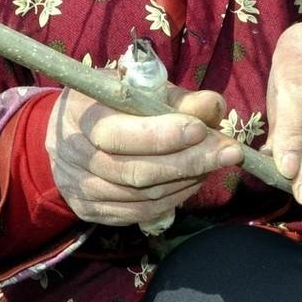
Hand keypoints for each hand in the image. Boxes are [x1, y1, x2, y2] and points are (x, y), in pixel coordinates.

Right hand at [46, 85, 242, 226]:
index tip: (202, 129)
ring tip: (216, 161)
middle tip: (231, 152)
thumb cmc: (113, 103)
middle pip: (135, 172)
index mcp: (81, 116)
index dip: (162, 135)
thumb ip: (176, 97)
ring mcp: (80, 190)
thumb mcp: (140, 89)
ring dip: (188, 180)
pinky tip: (194, 179)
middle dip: (190, 161)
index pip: (119, 134)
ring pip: (144, 196)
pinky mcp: (92, 212)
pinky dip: (175, 197)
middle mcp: (73, 157)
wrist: (71, 132)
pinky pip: (142, 212)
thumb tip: (213, 105)